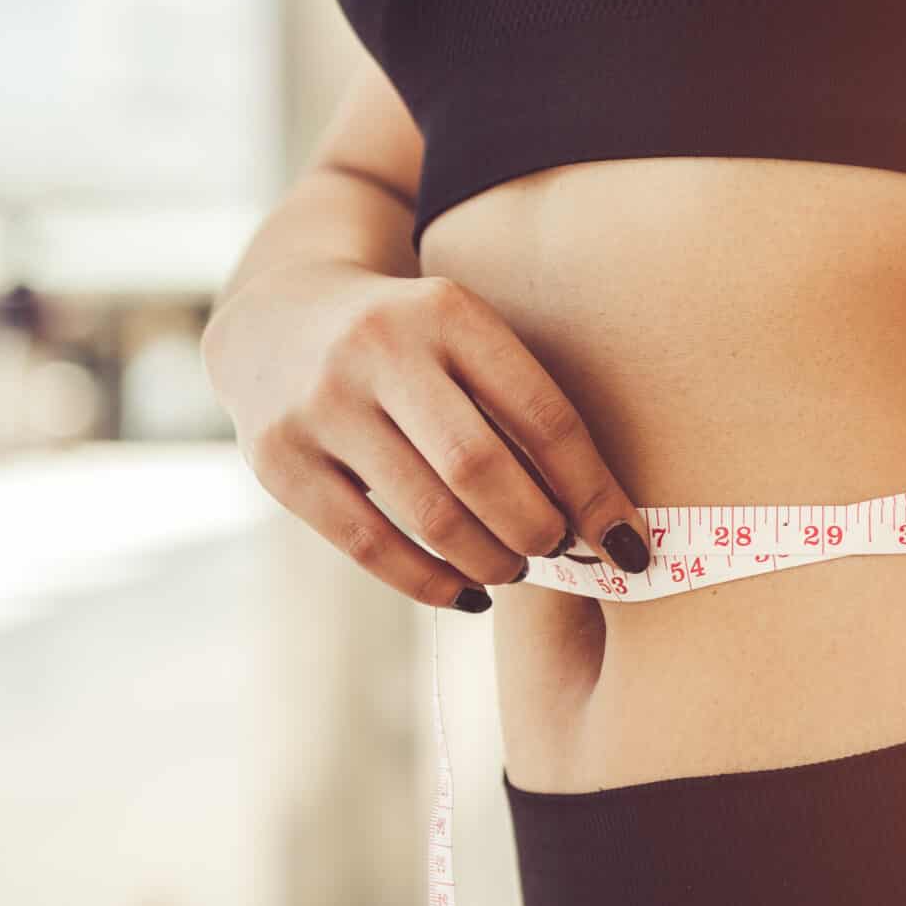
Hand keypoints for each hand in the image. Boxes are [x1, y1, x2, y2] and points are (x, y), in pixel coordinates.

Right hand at [202, 260, 654, 609]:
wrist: (277, 318)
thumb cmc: (411, 348)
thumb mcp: (464, 340)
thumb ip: (519, 409)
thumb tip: (600, 523)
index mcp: (448, 313)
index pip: (543, 417)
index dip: (594, 492)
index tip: (629, 544)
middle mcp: (379, 350)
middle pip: (482, 470)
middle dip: (537, 530)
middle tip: (556, 549)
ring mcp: (321, 405)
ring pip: (430, 516)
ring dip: (491, 560)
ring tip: (512, 566)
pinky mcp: (279, 460)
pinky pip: (370, 545)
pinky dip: (430, 583)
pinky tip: (466, 592)